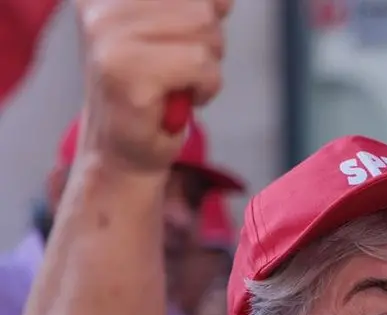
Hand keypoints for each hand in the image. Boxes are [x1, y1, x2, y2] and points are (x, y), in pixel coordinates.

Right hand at [76, 0, 232, 174]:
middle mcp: (100, 6)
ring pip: (204, 29)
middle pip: (200, 4)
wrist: (123, 150)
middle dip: (208, 40)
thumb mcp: (176, 30)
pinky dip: (206, 87)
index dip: (207, 6)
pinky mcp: (125, 71)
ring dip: (207, 64)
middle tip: (180, 67)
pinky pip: (201, 64)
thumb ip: (196, 4)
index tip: (191, 34)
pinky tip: (181, 98)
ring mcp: (108, 36)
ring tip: (178, 81)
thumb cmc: (155, 88)